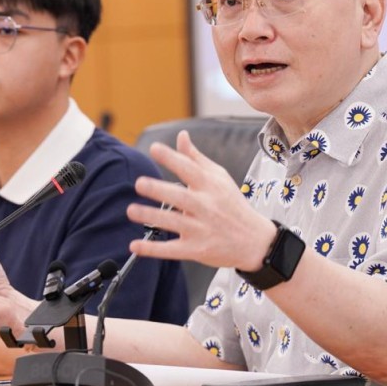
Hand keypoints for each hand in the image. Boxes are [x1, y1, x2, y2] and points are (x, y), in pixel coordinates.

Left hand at [125, 130, 275, 270]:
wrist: (254, 241)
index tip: (154, 148)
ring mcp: (201, 229)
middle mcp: (206, 206)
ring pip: (173, 222)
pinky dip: (153, 249)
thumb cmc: (232, 205)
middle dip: (159, 190)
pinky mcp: (197, 249)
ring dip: (151, 216)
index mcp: (210, 186)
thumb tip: (181, 136)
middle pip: (180, 197)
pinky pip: (172, 249)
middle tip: (139, 183)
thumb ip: (196, 158)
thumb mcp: (219, 178)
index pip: (189, 169)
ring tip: (131, 210)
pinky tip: (135, 245)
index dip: (171, 158)